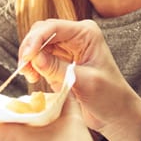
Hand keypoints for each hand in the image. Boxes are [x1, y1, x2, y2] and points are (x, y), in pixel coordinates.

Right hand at [19, 19, 140, 140]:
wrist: (116, 113)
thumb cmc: (109, 96)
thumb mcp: (84, 82)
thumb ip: (58, 69)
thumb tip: (35, 58)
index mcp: (86, 33)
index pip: (53, 27)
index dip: (35, 40)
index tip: (26, 57)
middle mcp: (76, 36)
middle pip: (41, 32)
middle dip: (30, 49)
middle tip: (24, 69)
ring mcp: (67, 48)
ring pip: (38, 44)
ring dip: (29, 58)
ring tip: (29, 76)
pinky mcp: (60, 61)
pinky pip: (40, 57)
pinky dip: (33, 66)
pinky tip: (33, 77)